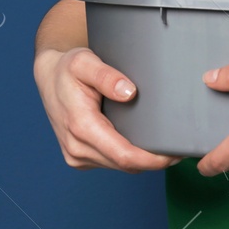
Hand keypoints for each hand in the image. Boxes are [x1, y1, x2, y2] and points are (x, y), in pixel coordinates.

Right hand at [35, 46, 182, 172]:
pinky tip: (142, 144)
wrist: (49, 77)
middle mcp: (76, 147)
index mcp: (80, 126)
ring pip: (119, 166)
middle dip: (154, 161)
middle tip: (180, 147)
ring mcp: (76, 155)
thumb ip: (106, 76)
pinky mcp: (80, 156)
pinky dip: (128, 157)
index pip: (123, 155)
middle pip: (125, 165)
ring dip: (142, 161)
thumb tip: (128, 92)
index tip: (174, 153)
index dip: (152, 159)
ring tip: (166, 146)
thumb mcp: (84, 62)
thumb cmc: (67, 69)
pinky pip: (110, 162)